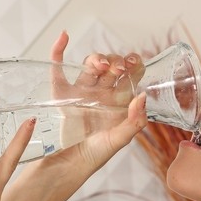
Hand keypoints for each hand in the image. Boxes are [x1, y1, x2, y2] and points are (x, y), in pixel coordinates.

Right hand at [43, 31, 147, 172]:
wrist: (72, 163)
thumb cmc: (98, 154)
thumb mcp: (120, 140)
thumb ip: (134, 121)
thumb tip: (142, 96)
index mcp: (118, 101)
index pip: (130, 74)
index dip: (133, 64)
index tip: (134, 63)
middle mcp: (101, 92)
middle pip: (111, 66)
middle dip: (115, 62)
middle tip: (117, 69)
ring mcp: (81, 91)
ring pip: (90, 65)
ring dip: (96, 59)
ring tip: (101, 66)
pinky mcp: (62, 93)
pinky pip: (59, 68)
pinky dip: (58, 51)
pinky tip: (64, 37)